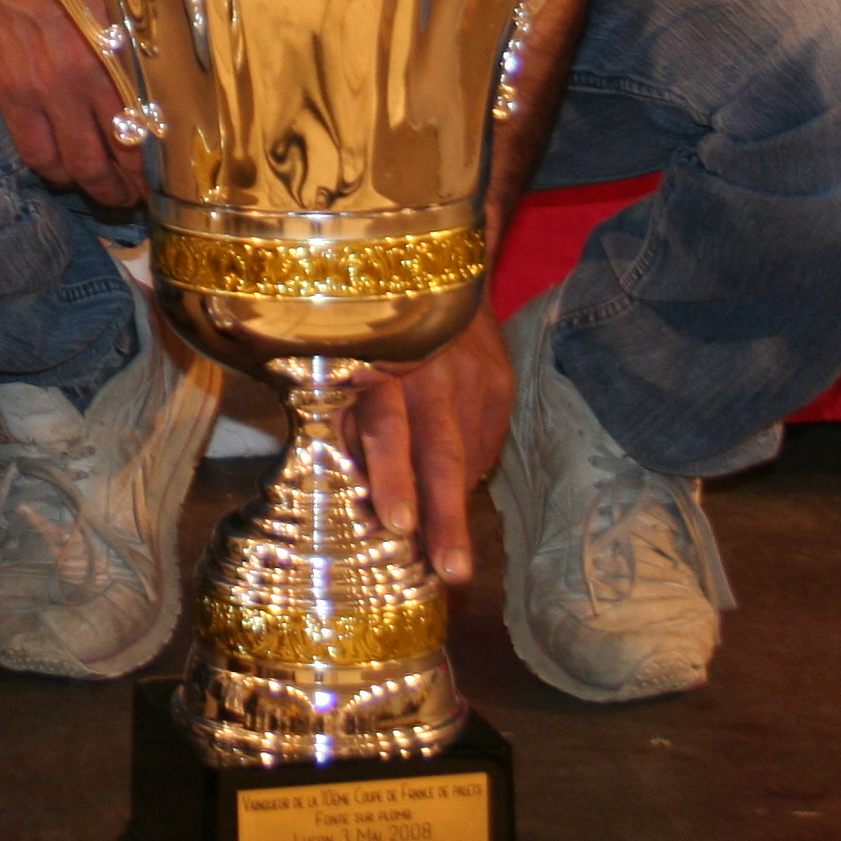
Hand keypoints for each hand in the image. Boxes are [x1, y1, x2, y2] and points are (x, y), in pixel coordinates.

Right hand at [0, 0, 149, 208]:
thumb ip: (143, 15)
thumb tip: (177, 37)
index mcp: (121, 46)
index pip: (151, 123)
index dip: (159, 157)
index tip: (165, 169)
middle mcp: (88, 76)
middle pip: (117, 154)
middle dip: (128, 186)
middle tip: (135, 196)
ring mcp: (46, 89)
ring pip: (76, 164)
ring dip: (93, 186)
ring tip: (103, 193)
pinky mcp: (10, 92)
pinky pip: (34, 151)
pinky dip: (53, 170)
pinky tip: (62, 171)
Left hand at [338, 310, 515, 586]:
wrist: (435, 271)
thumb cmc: (368, 328)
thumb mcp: (339, 359)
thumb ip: (342, 419)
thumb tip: (344, 490)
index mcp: (381, 366)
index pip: (387, 427)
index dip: (391, 476)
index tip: (397, 524)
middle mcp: (432, 372)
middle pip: (439, 453)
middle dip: (445, 517)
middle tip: (451, 570)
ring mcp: (474, 377)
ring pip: (468, 456)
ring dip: (458, 508)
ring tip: (454, 561)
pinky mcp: (501, 383)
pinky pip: (485, 443)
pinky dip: (470, 475)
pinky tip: (458, 500)